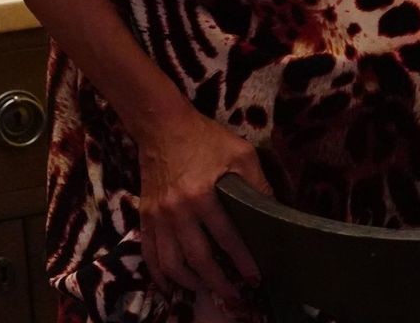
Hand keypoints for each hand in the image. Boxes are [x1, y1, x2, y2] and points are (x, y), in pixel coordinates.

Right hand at [135, 108, 268, 302]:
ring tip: (208, 290)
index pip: (226, 237)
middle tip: (234, 295)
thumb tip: (273, 210)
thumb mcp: (240, 153)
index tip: (254, 277)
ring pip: (170, 263)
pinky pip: (149, 253)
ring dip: (190, 283)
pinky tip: (171, 284)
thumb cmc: (205, 138)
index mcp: (202, 194)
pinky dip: (159, 274)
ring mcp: (158, 216)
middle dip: (218, 282)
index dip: (242, 261)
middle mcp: (177, 210)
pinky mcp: (146, 216)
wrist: (162, 126)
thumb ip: (257, 182)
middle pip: (197, 258)